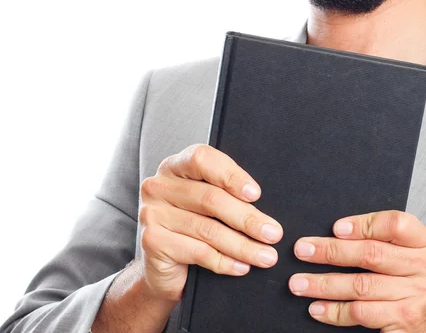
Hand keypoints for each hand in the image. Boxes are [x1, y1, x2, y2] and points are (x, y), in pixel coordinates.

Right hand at [138, 144, 283, 302]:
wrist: (163, 267)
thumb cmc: (190, 228)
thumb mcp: (206, 203)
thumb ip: (224, 193)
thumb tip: (261, 204)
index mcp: (175, 166)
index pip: (202, 159)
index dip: (231, 175)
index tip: (255, 194)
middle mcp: (159, 186)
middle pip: (210, 198)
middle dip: (247, 218)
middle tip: (272, 232)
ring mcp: (152, 213)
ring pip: (208, 229)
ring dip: (243, 245)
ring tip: (265, 255)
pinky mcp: (153, 241)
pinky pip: (198, 252)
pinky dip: (225, 261)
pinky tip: (241, 266)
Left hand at [288, 210, 425, 331]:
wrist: (424, 326)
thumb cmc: (406, 282)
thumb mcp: (403, 255)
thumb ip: (380, 240)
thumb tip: (335, 232)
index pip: (395, 224)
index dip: (363, 224)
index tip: (335, 228)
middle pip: (372, 253)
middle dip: (330, 251)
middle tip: (302, 250)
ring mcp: (420, 296)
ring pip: (361, 285)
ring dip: (324, 284)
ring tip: (299, 283)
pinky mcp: (407, 321)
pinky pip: (362, 312)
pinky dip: (335, 310)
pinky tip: (317, 308)